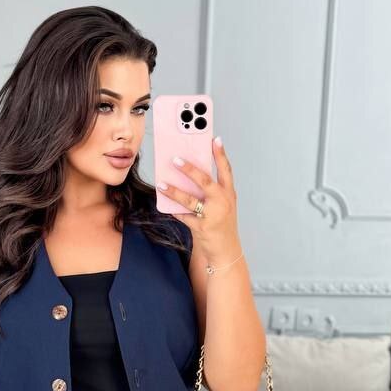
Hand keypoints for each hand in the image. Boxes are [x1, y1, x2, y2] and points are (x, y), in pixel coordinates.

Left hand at [157, 136, 239, 255]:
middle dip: (190, 169)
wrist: (226, 251)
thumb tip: (189, 175)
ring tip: (161, 184)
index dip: (220, 154)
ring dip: (174, 192)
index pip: (226, 170)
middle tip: (175, 159)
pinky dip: (174, 211)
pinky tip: (165, 205)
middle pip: (205, 181)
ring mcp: (213, 215)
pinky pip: (184, 217)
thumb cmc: (222, 224)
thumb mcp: (222, 205)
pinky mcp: (202, 228)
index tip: (215, 139)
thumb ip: (211, 191)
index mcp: (229, 193)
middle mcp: (222, 202)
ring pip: (190, 200)